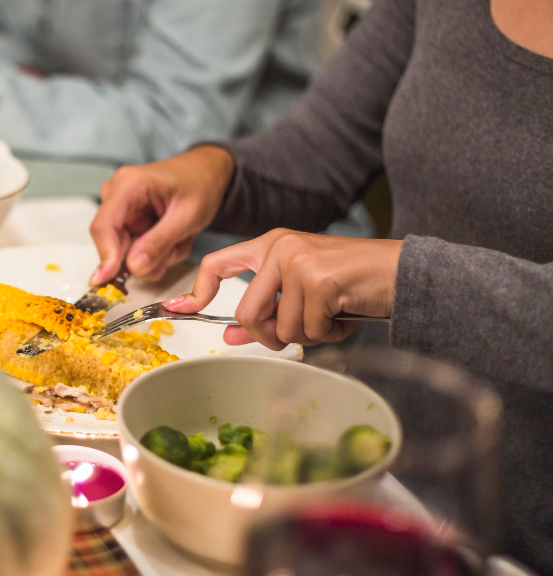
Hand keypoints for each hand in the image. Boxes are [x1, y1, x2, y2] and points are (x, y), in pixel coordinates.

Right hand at [89, 145, 233, 282]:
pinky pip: (135, 250)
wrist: (207, 173)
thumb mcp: (187, 216)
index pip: (103, 227)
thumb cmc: (200, 184)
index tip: (108, 280)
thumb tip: (133, 267)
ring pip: (126, 252)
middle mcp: (116, 196)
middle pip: (113, 243)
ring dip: (156, 256)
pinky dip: (157, 253)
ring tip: (180, 240)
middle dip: (145, 258)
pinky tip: (174, 240)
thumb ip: (159, 242)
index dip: (105, 256)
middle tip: (174, 252)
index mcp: (127, 185)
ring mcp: (121, 210)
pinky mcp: (128, 222)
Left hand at [164, 230, 401, 349]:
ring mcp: (298, 261)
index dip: (196, 288)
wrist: (402, 273)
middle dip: (269, 336)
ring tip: (329, 318)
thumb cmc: (352, 284)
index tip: (179, 308)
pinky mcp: (318, 280)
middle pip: (245, 313)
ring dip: (306, 335)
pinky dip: (328, 334)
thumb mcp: (301, 295)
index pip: (218, 262)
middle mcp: (280, 247)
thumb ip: (265, 309)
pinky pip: (307, 330)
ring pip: (278, 326)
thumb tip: (229, 334)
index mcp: (271, 244)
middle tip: (298, 333)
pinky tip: (343, 316)